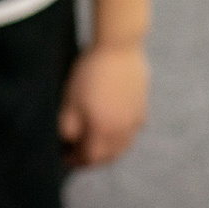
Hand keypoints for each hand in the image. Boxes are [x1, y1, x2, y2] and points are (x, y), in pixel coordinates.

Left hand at [60, 42, 149, 167]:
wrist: (118, 46)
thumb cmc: (89, 73)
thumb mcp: (71, 100)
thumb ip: (68, 127)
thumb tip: (69, 142)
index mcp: (103, 131)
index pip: (90, 158)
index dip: (76, 161)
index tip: (65, 157)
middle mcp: (122, 130)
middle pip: (109, 156)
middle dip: (93, 160)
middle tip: (80, 156)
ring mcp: (135, 120)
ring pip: (123, 146)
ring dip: (109, 151)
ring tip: (97, 145)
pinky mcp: (143, 107)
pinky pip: (133, 131)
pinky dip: (123, 137)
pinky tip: (115, 129)